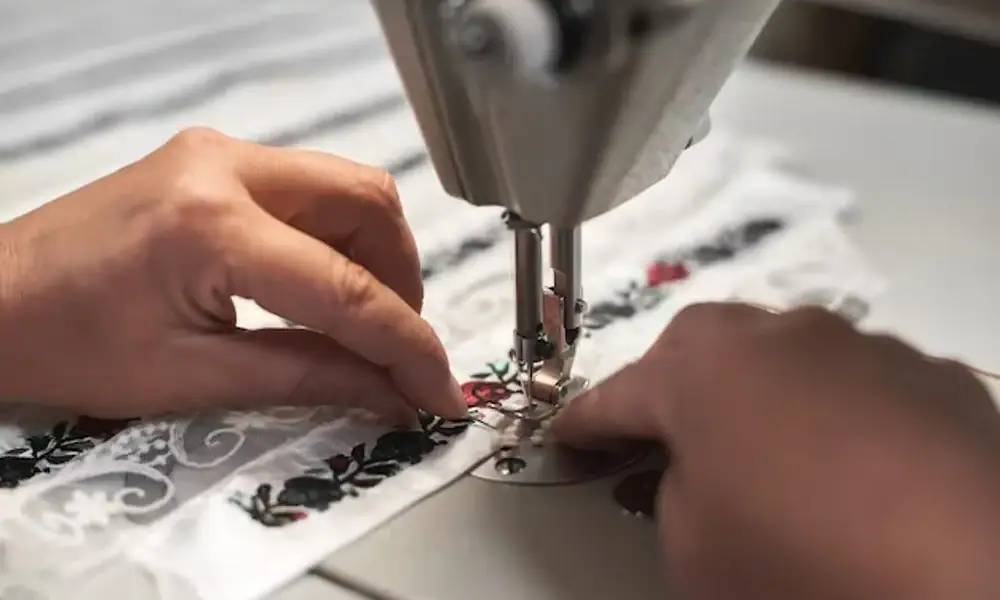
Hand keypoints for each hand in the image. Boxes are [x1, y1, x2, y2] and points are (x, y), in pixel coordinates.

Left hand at [0, 128, 464, 421]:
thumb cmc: (64, 344)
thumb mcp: (193, 378)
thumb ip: (307, 378)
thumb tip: (389, 391)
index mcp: (211, 226)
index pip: (347, 288)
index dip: (407, 345)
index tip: (439, 388)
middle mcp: (223, 168)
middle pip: (367, 202)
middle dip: (402, 281)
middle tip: (397, 347)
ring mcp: (218, 155)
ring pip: (345, 188)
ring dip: (374, 255)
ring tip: (362, 323)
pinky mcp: (213, 162)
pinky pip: (309, 189)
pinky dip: (337, 239)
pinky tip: (324, 289)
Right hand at [553, 303, 999, 599]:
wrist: (972, 579)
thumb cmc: (801, 564)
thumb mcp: (695, 550)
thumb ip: (670, 495)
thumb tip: (686, 473)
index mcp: (706, 372)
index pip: (621, 393)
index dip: (586, 421)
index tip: (567, 437)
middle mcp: (784, 339)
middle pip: (702, 341)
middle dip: (670, 381)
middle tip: (661, 434)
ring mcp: (865, 349)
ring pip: (788, 350)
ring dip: (760, 389)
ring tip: (766, 451)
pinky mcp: (934, 378)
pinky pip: (860, 379)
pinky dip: (836, 408)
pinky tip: (853, 463)